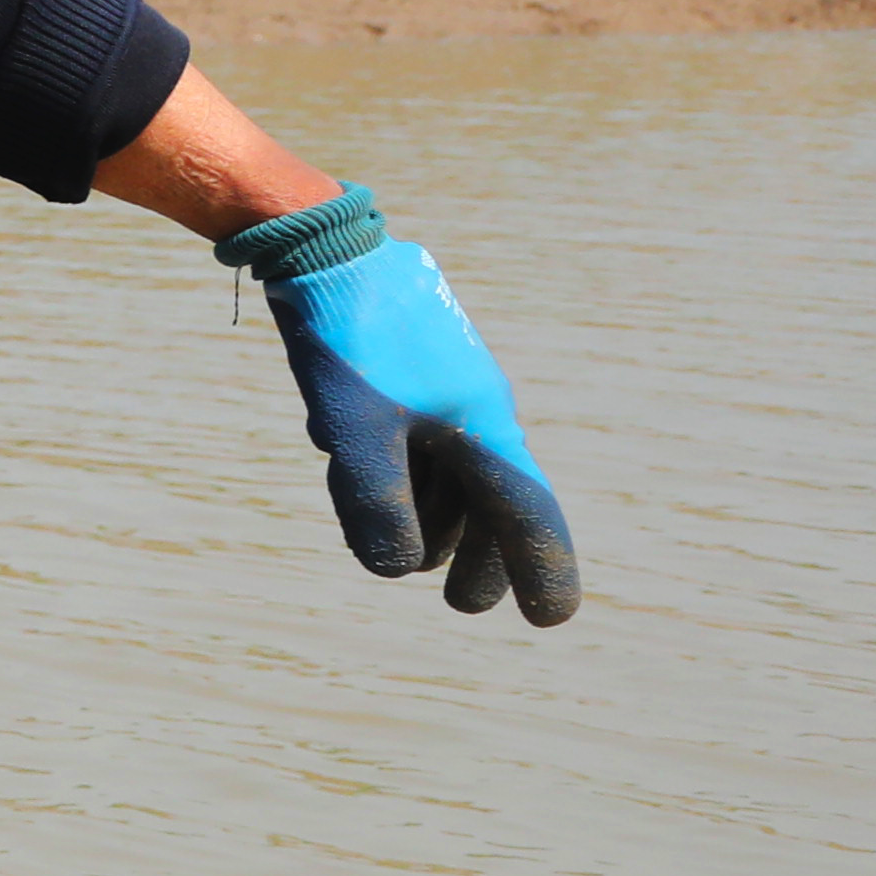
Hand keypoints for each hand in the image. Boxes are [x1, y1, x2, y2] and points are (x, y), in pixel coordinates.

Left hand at [240, 192, 578, 624]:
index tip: (550, 620)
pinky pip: (413, 444)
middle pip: (491, 504)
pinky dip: (393, 470)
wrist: (324, 256)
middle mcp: (476, 414)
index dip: (541, 567)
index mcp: (484, 427)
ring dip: (427, 514)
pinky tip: (348, 465)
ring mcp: (444, 396)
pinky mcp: (409, 381)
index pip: (526, 512)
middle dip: (481, 558)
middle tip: (462, 606)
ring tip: (389, 536)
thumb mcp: (354, 431)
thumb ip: (375, 504)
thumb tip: (396, 570)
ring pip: (447, 476)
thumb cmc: (348, 341)